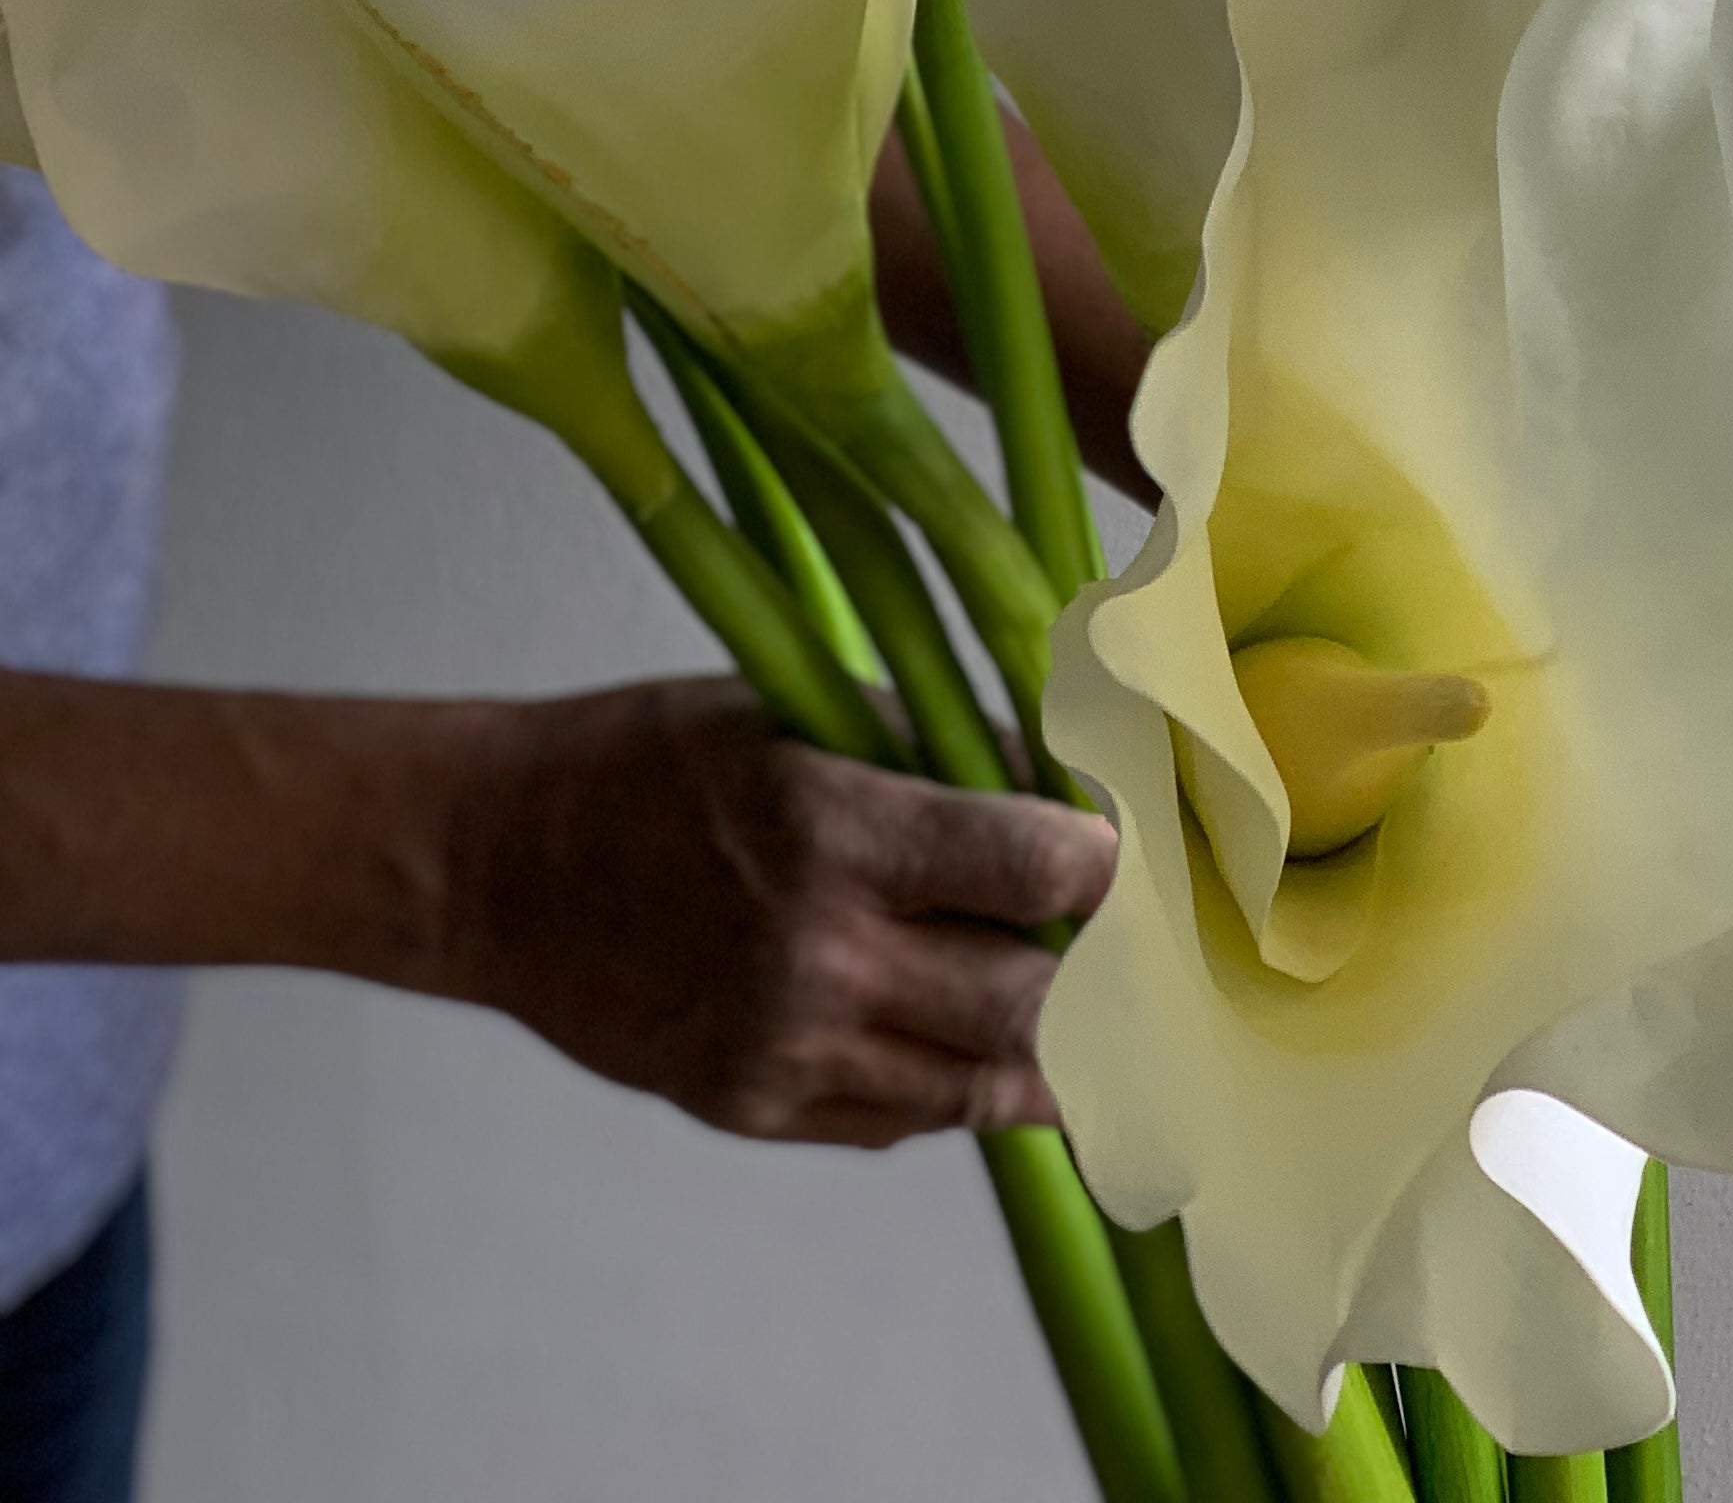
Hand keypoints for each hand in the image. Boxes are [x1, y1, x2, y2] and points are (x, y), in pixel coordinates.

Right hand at [440, 680, 1116, 1148]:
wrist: (493, 864)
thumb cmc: (647, 763)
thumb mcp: (796, 715)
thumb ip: (932, 754)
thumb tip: (1056, 789)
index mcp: (835, 832)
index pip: (1035, 870)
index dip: (1106, 864)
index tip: (1129, 850)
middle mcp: (819, 955)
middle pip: (1030, 999)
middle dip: (1100, 971)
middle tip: (1136, 944)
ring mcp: (784, 1048)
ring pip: (979, 1085)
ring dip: (1049, 1052)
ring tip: (1094, 1017)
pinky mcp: (751, 1109)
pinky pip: (899, 1120)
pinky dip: (955, 1086)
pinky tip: (981, 1050)